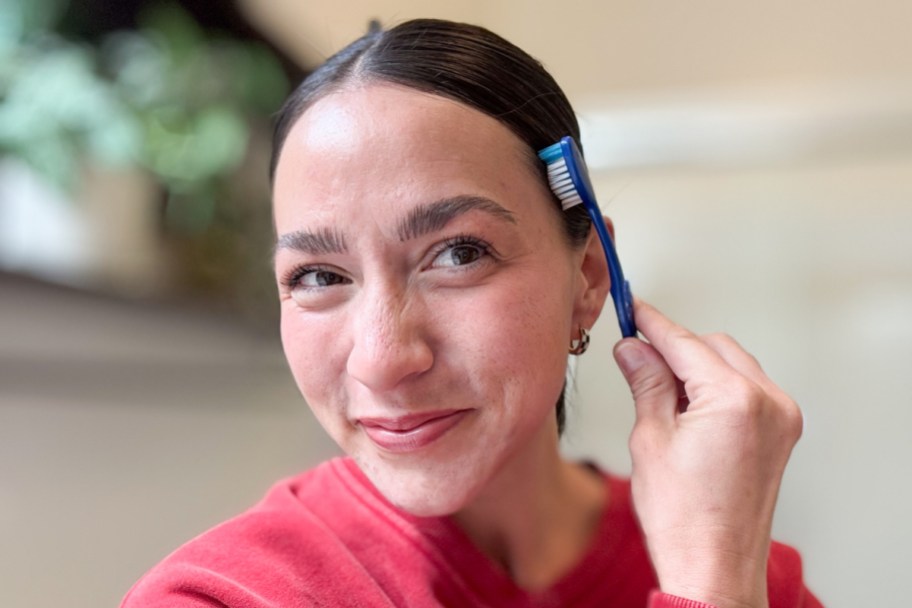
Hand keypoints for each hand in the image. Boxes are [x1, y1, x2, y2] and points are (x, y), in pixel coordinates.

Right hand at [613, 299, 802, 607]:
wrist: (714, 568)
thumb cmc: (683, 518)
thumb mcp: (650, 438)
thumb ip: (647, 382)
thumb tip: (633, 348)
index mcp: (734, 399)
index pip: (685, 343)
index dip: (652, 323)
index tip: (632, 308)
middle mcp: (768, 402)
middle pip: (713, 346)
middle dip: (675, 346)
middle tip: (636, 353)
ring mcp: (780, 419)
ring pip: (733, 363)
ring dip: (697, 365)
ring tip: (658, 387)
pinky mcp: (781, 434)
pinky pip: (748, 388)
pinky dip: (717, 385)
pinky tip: (688, 404)